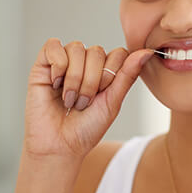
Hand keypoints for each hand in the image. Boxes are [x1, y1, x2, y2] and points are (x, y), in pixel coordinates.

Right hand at [23, 38, 152, 158]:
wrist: (59, 146)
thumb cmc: (87, 128)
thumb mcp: (113, 102)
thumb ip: (128, 74)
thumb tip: (147, 51)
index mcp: (106, 69)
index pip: (118, 53)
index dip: (111, 74)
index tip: (102, 96)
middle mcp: (86, 62)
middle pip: (97, 51)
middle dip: (92, 81)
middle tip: (83, 103)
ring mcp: (65, 61)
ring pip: (77, 48)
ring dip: (75, 78)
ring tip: (69, 99)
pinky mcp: (43, 64)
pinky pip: (53, 46)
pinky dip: (57, 66)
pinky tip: (55, 85)